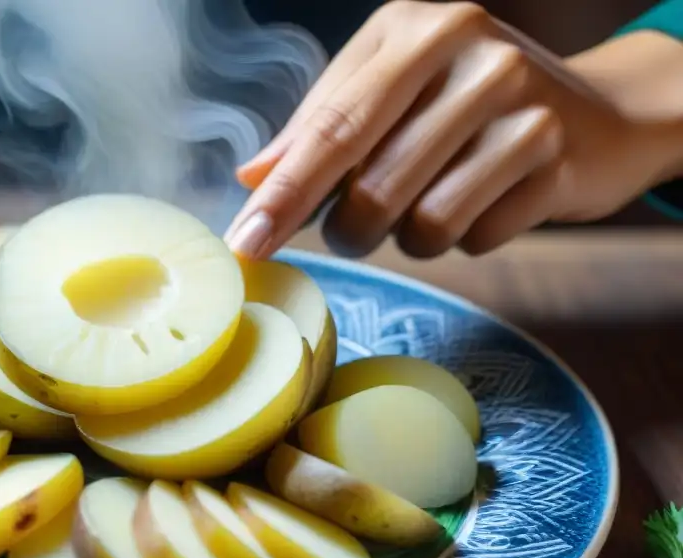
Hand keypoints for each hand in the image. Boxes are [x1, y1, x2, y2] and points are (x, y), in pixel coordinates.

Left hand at [225, 1, 682, 259]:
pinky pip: (477, 240)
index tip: (245, 243)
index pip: (332, 127)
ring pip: (425, 225)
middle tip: (356, 226)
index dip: (284, 194)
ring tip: (431, 205)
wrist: (596, 114)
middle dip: (350, 229)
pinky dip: (468, 238)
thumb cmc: (467, 103)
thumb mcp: (392, 89)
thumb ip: (320, 128)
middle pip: (372, 188)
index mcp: (416, 30)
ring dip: (412, 238)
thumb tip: (252, 178)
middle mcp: (473, 57)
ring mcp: (523, 107)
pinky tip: (484, 202)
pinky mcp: (557, 161)